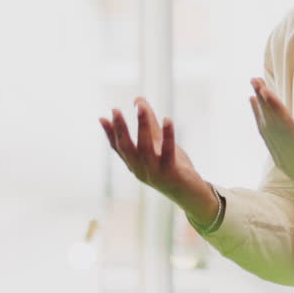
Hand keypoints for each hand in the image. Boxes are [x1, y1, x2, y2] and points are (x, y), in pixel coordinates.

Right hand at [99, 97, 218, 225]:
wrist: (190, 193)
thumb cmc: (173, 166)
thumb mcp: (159, 143)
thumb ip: (149, 123)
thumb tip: (137, 100)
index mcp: (135, 165)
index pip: (119, 148)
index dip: (110, 133)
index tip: (103, 118)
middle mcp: (140, 170)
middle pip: (127, 148)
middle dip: (120, 128)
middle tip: (115, 110)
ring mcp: (154, 173)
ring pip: (145, 148)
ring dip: (142, 126)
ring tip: (141, 108)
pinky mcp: (170, 173)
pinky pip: (167, 152)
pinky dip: (168, 135)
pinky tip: (167, 119)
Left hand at [249, 78, 293, 221]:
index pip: (286, 126)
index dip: (275, 108)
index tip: (264, 91)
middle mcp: (290, 156)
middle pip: (272, 125)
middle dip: (263, 102)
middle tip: (255, 80)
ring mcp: (282, 159)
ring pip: (267, 131)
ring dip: (259, 109)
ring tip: (253, 88)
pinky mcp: (280, 160)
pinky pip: (267, 138)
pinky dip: (260, 121)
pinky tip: (256, 107)